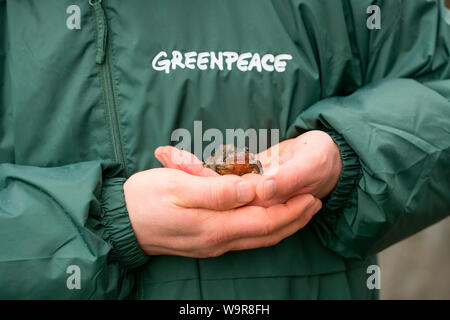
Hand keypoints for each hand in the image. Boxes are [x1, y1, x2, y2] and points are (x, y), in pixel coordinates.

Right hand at [123, 167, 321, 257]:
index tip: (311, 196)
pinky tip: (268, 218)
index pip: (264, 221)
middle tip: (315, 203)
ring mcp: (213, 244)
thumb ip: (217, 190)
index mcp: (214, 225)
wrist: (121, 222)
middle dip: (294, 219)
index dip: (291, 210)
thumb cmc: (146, 199)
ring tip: (300, 211)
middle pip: (266, 233)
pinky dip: (264, 228)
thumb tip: (252, 190)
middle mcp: (218, 241)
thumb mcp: (179, 186)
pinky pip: (244, 238)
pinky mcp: (207, 242)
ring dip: (282, 225)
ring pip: (257, 238)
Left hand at [155, 130, 341, 206]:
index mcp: (267, 200)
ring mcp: (250, 190)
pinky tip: (183, 156)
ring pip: (217, 184)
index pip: (230, 195)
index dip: (205, 180)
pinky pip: (223, 174)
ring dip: (192, 170)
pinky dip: (203, 165)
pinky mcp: (249, 179)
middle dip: (189, 173)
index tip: (179, 162)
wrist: (329, 156)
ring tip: (166, 153)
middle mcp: (253, 199)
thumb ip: (287, 179)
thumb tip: (262, 189)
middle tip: (164, 154)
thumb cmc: (322, 159)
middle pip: (218, 191)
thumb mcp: (310, 166)